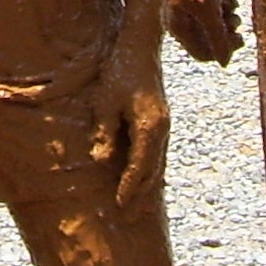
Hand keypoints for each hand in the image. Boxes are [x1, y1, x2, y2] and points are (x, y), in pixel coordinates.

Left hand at [91, 47, 169, 209]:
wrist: (141, 47)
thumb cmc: (120, 71)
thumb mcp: (105, 102)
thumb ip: (105, 132)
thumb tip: (101, 161)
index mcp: (149, 127)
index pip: (140, 166)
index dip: (129, 187)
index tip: (119, 205)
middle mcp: (162, 130)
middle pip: (153, 170)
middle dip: (140, 195)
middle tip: (129, 218)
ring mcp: (164, 126)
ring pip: (157, 164)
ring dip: (147, 186)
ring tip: (137, 208)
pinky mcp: (160, 122)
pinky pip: (157, 154)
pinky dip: (150, 171)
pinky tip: (143, 180)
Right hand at [168, 0, 242, 64]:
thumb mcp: (209, 10)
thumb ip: (217, 38)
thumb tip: (225, 64)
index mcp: (178, 27)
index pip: (202, 54)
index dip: (223, 50)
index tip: (240, 39)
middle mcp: (180, 18)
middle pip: (210, 37)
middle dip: (226, 29)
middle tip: (236, 20)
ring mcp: (185, 3)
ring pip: (213, 19)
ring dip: (226, 13)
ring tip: (230, 1)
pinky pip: (212, 3)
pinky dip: (222, 0)